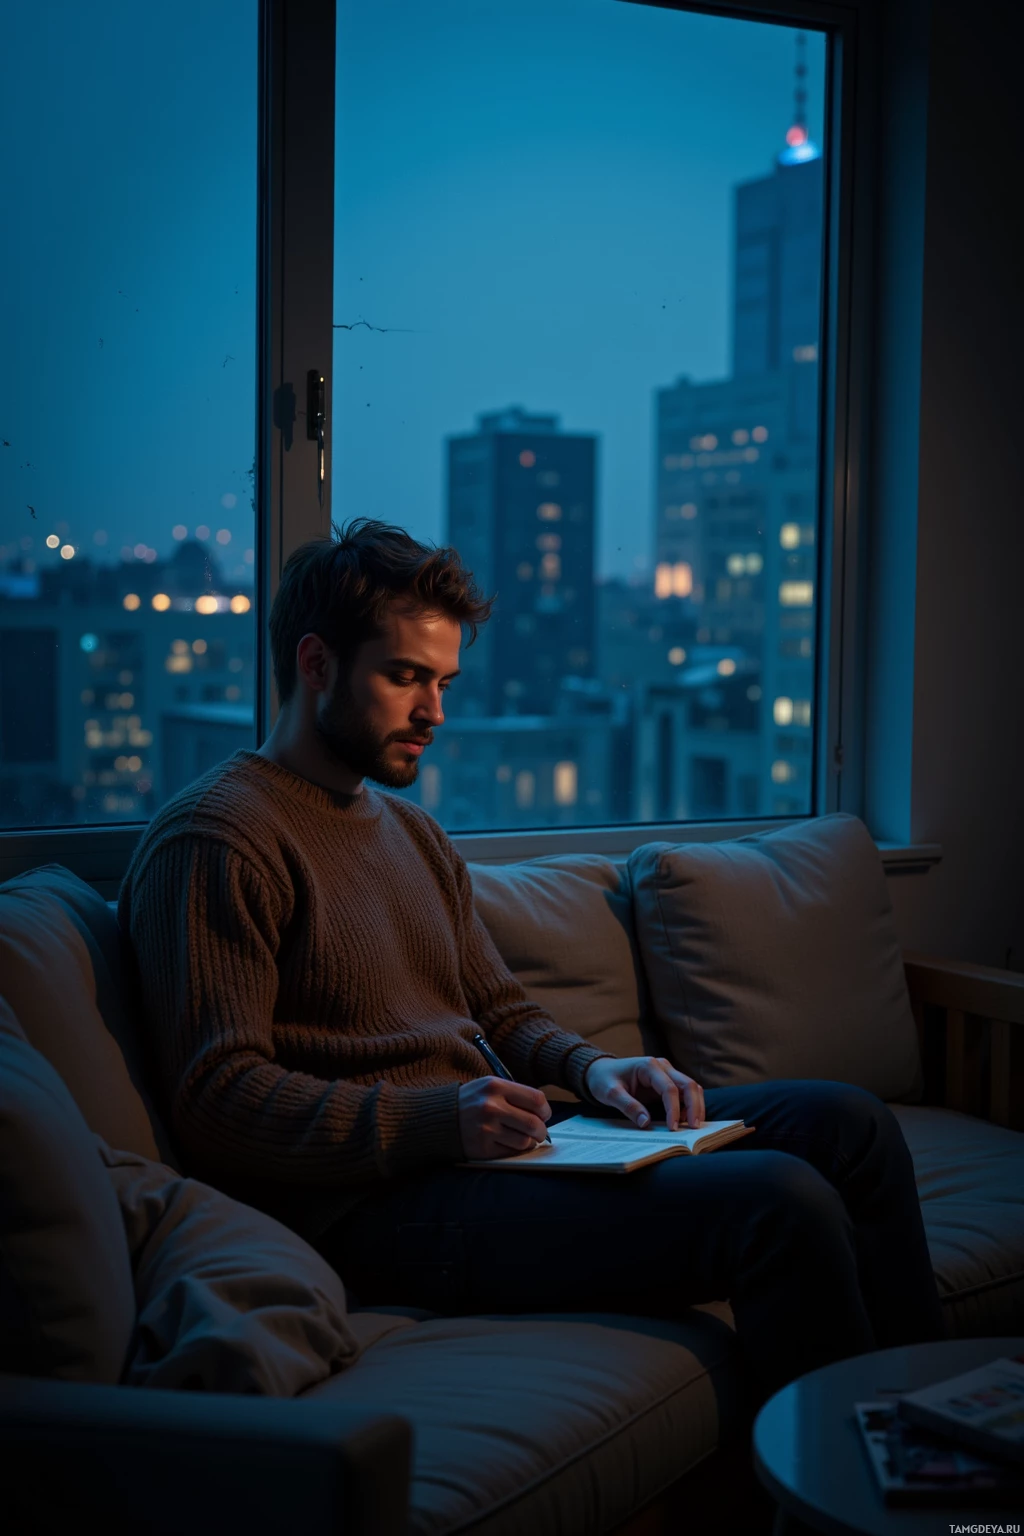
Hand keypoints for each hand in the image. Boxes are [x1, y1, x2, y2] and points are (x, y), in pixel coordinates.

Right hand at [457, 1076, 551, 1159]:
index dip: (545, 1110)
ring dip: (528, 1142)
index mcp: (496, 1086)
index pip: (536, 1099)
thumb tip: (543, 1114)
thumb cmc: (472, 1101)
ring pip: (524, 1142)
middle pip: (533, 1123)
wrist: (440, 1118)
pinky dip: (514, 1150)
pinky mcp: (482, 1148)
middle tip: (538, 1132)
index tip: (543, 1115)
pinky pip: (510, 1153)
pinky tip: (507, 1142)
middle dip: (541, 1131)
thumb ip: (515, 1095)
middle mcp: (491, 1107)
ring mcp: (486, 1129)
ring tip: (521, 1137)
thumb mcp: (490, 1086)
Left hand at [582, 1057, 704, 1129]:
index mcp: (649, 1066)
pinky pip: (685, 1092)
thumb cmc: (604, 1079)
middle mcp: (662, 1066)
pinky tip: (686, 1120)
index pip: (669, 1088)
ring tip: (692, 1126)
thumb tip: (646, 1123)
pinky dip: (690, 1105)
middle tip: (693, 1128)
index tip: (672, 1128)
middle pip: (688, 1085)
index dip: (673, 1110)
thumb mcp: (610, 1093)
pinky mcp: (667, 1081)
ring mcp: (667, 1073)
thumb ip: (628, 1106)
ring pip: (691, 1087)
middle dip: (694, 1107)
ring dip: (695, 1106)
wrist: (600, 1071)